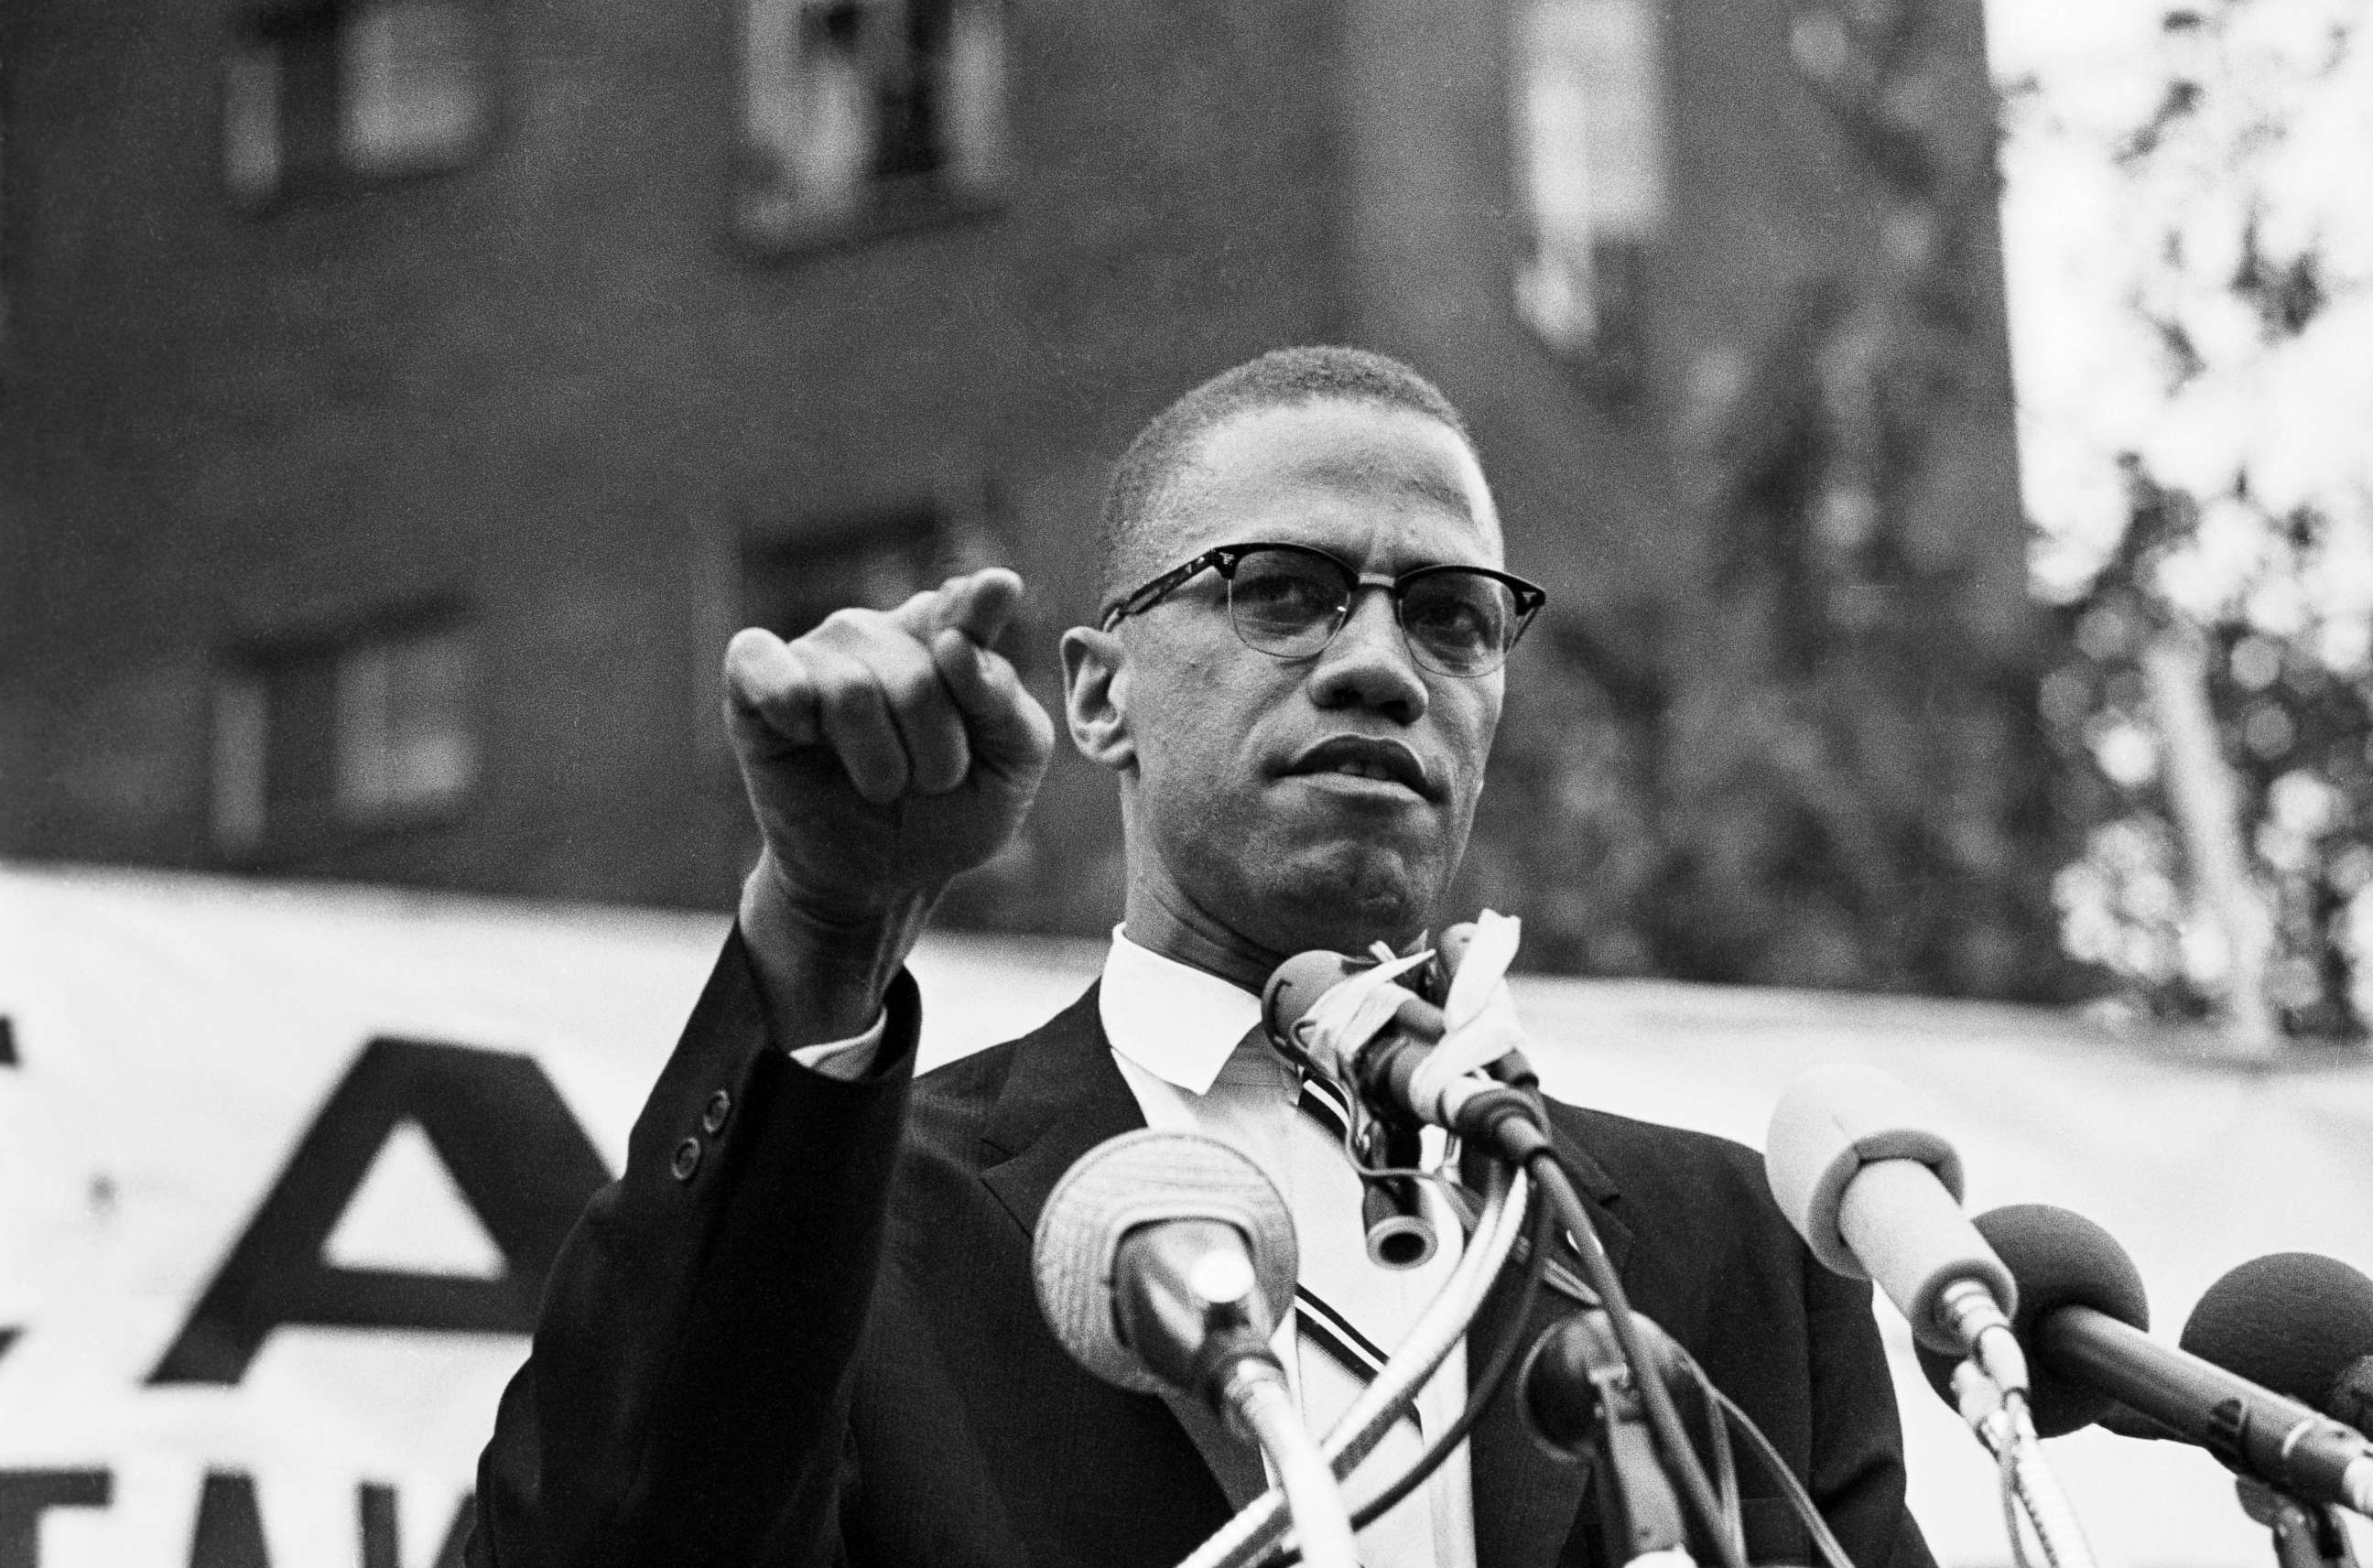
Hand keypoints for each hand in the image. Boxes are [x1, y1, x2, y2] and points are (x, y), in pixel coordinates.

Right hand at [722, 569, 1054, 1024]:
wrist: (881, 880)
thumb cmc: (951, 812)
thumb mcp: (1011, 765)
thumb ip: (1004, 700)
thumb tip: (955, 644)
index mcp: (945, 637)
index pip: (963, 607)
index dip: (978, 608)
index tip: (1000, 589)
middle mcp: (878, 631)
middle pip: (920, 679)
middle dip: (936, 757)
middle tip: (928, 783)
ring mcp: (816, 653)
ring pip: (853, 693)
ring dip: (880, 766)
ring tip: (882, 783)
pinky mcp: (753, 681)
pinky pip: (760, 662)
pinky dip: (785, 701)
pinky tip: (802, 735)